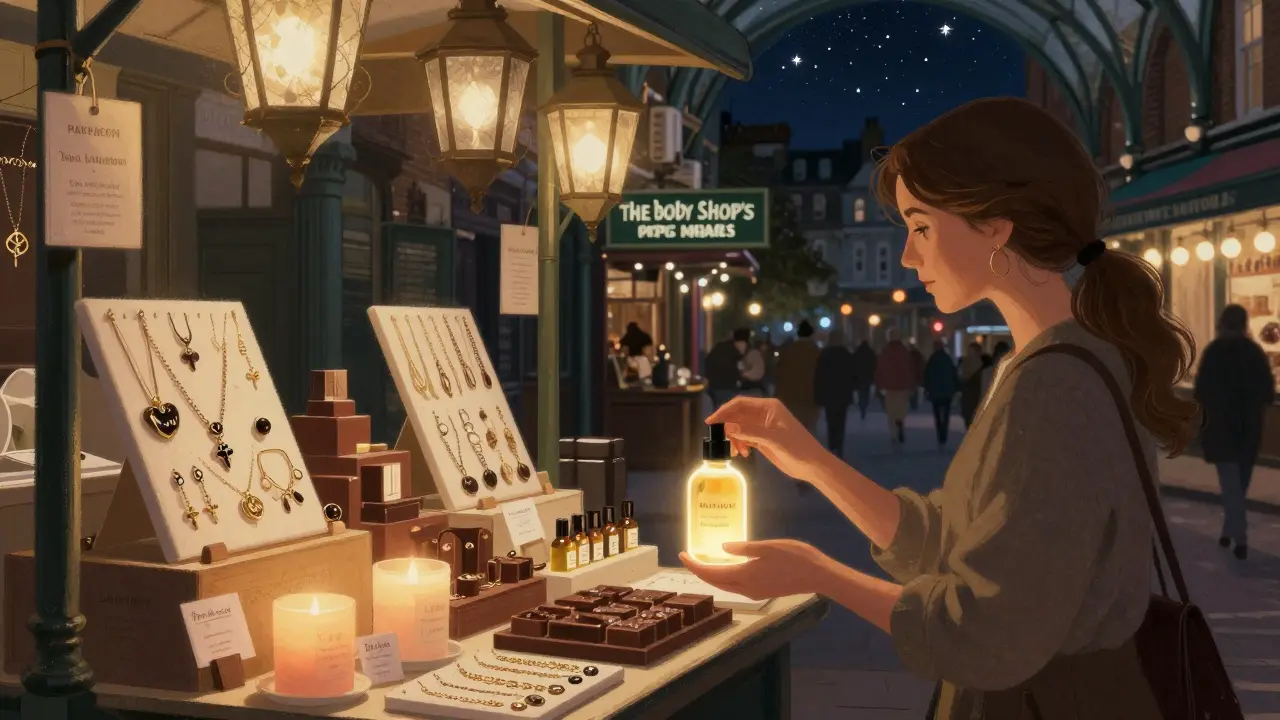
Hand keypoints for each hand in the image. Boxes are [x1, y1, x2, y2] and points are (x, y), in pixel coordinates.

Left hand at [679, 540, 826, 599]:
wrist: (818, 576)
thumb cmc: (795, 557)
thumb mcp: (768, 547)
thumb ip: (744, 548)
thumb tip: (722, 548)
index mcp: (745, 576)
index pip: (711, 573)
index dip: (694, 565)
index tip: (682, 554)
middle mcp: (746, 588)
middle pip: (715, 582)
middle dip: (699, 571)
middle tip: (688, 556)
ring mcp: (755, 592)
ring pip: (725, 586)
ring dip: (711, 575)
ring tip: (702, 561)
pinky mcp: (762, 592)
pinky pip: (736, 586)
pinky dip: (725, 578)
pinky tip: (726, 568)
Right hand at [705, 396, 827, 480]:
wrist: (812, 465)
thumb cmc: (797, 448)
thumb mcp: (774, 439)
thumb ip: (750, 432)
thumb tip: (727, 427)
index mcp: (768, 407)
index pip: (740, 404)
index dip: (724, 411)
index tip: (710, 422)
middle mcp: (764, 414)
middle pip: (737, 415)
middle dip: (727, 427)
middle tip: (717, 440)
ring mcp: (762, 427)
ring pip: (739, 428)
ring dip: (733, 438)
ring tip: (735, 451)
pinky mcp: (763, 439)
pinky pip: (744, 438)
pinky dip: (739, 444)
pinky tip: (741, 454)